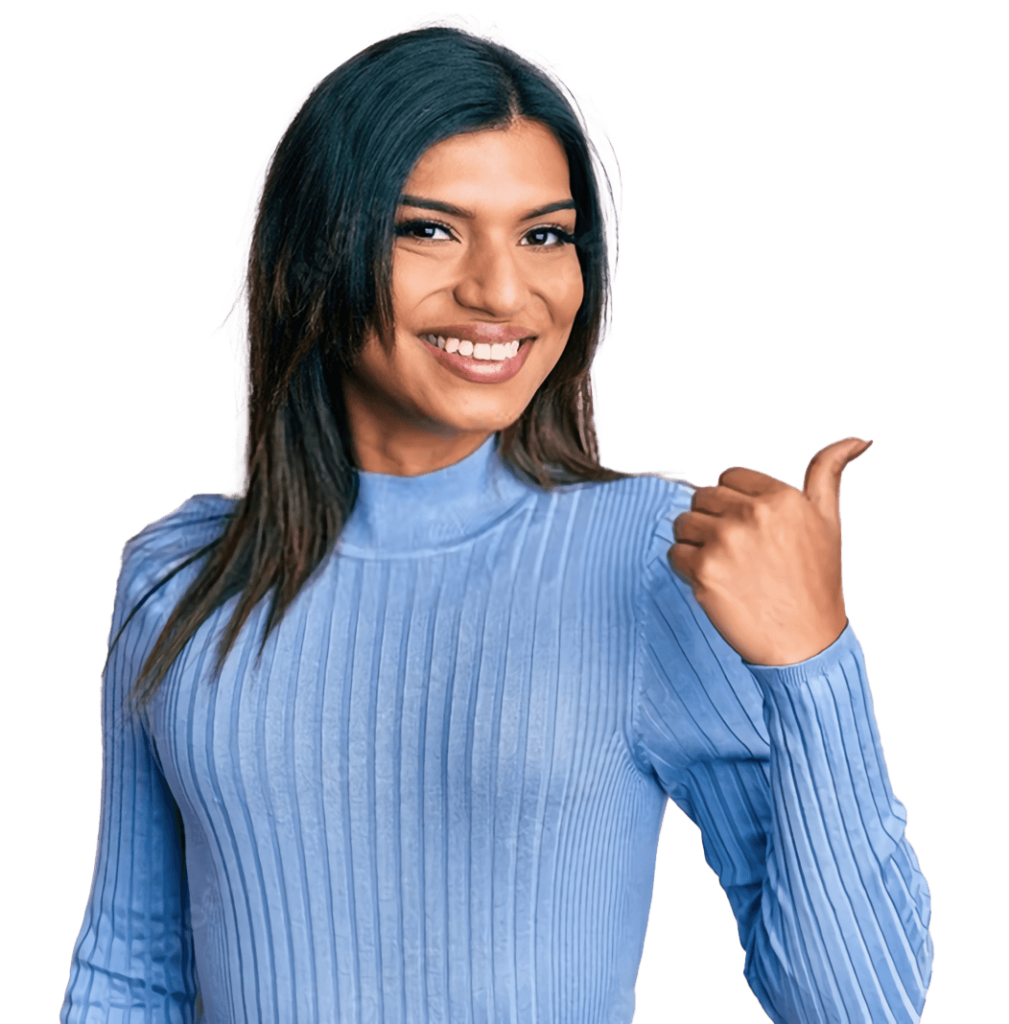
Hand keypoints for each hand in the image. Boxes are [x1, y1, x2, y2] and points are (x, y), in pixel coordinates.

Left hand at [668, 437, 871, 665]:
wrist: (805, 642)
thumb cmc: (816, 582)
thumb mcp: (827, 519)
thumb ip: (828, 471)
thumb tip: (859, 438)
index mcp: (780, 498)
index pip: (729, 477)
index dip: (734, 502)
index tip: (747, 527)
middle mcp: (751, 515)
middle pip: (702, 497)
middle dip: (713, 520)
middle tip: (737, 550)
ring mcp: (725, 543)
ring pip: (683, 523)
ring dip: (696, 542)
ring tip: (726, 565)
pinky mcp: (703, 572)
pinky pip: (674, 553)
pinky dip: (686, 567)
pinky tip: (715, 582)